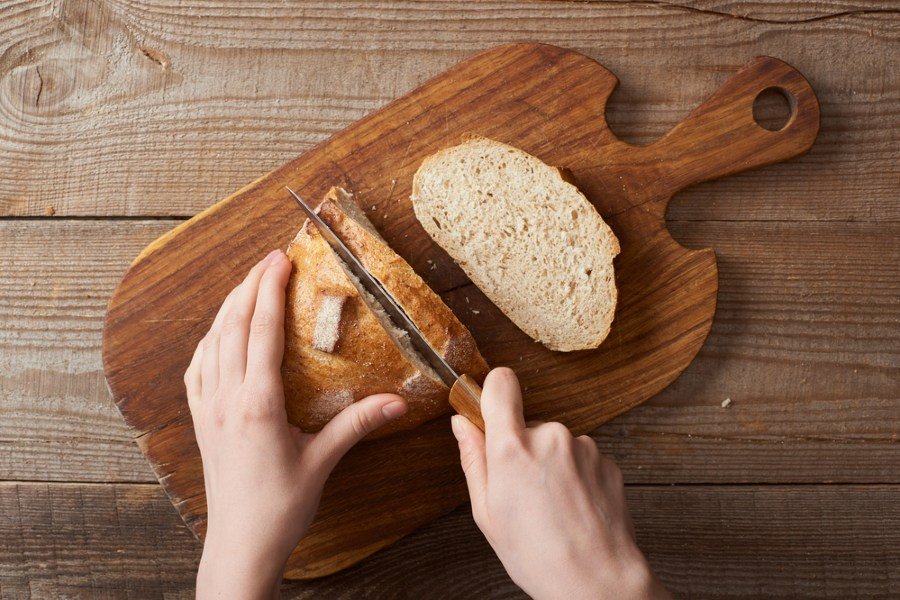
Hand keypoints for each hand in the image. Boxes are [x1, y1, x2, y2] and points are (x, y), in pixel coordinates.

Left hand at [185, 249, 407, 598]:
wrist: (240, 544)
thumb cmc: (280, 506)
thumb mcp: (323, 461)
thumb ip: (357, 425)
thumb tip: (397, 401)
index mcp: (257, 404)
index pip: (262, 332)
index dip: (270, 291)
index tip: (281, 261)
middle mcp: (227, 398)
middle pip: (233, 326)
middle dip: (249, 286)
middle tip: (269, 259)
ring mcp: (208, 408)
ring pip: (212, 342)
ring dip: (228, 307)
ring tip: (247, 283)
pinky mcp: (202, 420)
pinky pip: (198, 367)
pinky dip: (209, 340)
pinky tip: (218, 333)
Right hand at [451, 368, 668, 599]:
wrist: (596, 580)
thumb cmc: (536, 554)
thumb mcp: (486, 512)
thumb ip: (473, 459)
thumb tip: (461, 424)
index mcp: (513, 447)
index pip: (501, 383)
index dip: (492, 391)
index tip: (489, 410)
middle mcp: (551, 436)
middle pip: (527, 423)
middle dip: (522, 448)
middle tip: (524, 493)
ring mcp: (583, 446)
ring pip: (555, 443)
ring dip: (551, 464)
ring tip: (552, 507)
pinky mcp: (607, 459)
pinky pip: (580, 457)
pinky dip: (575, 476)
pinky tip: (573, 508)